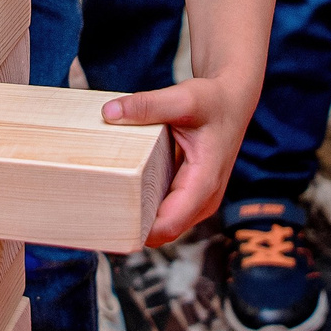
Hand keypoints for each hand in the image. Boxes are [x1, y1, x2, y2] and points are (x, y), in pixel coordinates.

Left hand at [102, 73, 258, 244]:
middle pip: (163, 232)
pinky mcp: (190, 196)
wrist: (233, 101)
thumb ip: (147, 105)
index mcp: (204, 182)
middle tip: (98, 213)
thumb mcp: (183, 98)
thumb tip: (109, 113)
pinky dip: (145, 209)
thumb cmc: (213, 101)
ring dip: (138, 220)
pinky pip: (165, 213)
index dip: (138, 229)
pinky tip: (123, 193)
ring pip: (163, 226)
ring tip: (106, 203)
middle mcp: (204, 199)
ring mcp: (198, 201)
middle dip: (132, 228)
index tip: (108, 220)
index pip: (168, 224)